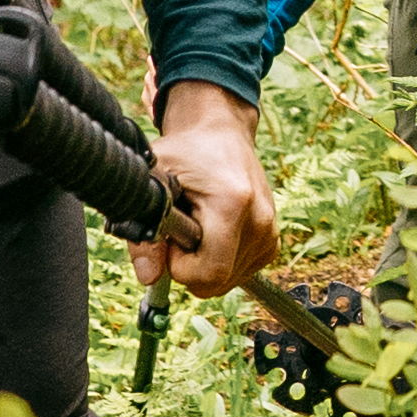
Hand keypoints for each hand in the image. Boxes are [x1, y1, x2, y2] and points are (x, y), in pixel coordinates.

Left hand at [138, 82, 278, 297]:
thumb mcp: (155, 181)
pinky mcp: (272, 239)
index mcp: (233, 204)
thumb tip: (149, 278)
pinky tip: (213, 232)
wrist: (220, 134)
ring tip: (199, 224)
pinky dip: (220, 261)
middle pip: (219, 282)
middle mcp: (261, 220)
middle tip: (181, 232)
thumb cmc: (183, 153)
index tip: (171, 238)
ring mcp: (270, 232)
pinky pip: (240, 272)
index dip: (180, 266)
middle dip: (191, 267)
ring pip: (228, 281)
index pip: (210, 273)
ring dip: (204, 263)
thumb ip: (144, 230)